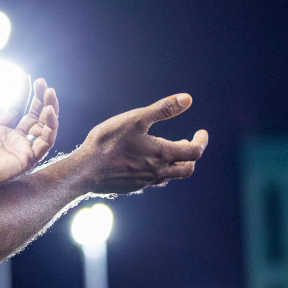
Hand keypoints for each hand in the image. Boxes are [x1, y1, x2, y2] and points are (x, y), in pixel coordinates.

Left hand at [0, 78, 59, 196]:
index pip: (17, 110)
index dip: (23, 94)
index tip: (26, 77)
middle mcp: (12, 141)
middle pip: (34, 117)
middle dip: (41, 100)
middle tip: (44, 83)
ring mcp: (20, 150)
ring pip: (44, 128)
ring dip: (50, 110)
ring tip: (50, 92)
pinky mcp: (27, 159)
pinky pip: (46, 142)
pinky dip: (51, 127)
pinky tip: (49, 111)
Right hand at [77, 93, 207, 193]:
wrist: (85, 170)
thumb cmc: (109, 142)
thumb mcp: (136, 118)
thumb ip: (163, 109)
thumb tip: (187, 99)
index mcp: (162, 154)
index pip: (195, 152)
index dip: (201, 141)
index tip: (201, 133)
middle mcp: (158, 171)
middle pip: (187, 169)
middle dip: (191, 155)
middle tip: (187, 142)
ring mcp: (145, 182)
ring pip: (170, 177)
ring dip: (175, 164)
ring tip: (168, 153)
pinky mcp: (132, 187)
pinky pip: (152, 182)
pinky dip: (157, 172)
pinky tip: (146, 164)